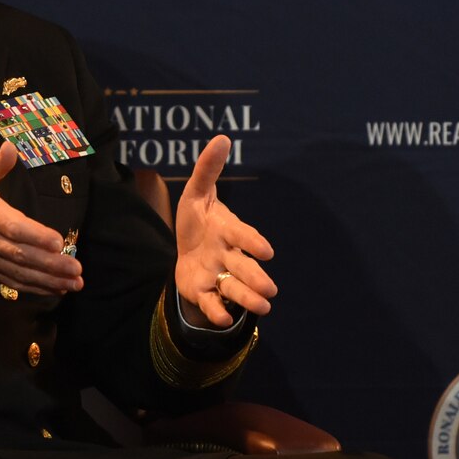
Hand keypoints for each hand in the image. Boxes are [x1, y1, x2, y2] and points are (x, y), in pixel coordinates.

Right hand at [0, 141, 82, 301]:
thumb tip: (10, 147)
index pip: (12, 227)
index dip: (35, 236)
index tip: (57, 242)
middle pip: (22, 256)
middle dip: (51, 265)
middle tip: (76, 270)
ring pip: (21, 273)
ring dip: (49, 281)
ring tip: (75, 284)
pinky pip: (15, 283)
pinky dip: (36, 289)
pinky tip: (57, 290)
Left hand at [174, 135, 276, 327]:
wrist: (188, 250)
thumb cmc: (198, 220)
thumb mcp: (196, 193)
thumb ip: (208, 169)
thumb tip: (222, 138)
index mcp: (227, 230)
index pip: (242, 235)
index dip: (253, 242)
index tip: (266, 251)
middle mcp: (227, 255)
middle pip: (242, 267)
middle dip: (256, 278)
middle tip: (271, 290)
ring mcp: (217, 275)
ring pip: (234, 288)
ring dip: (247, 298)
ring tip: (264, 307)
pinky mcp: (204, 292)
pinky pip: (211, 303)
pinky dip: (216, 312)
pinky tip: (223, 320)